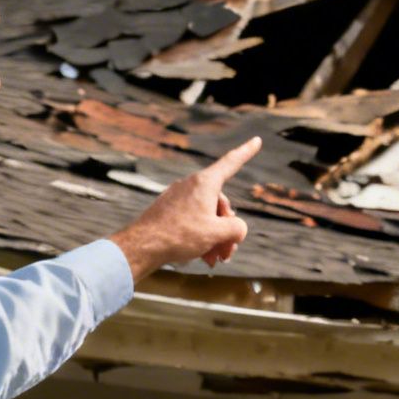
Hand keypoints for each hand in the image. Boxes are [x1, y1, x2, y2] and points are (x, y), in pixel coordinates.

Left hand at [109, 138, 260, 280]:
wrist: (142, 246)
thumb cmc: (180, 235)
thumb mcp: (217, 234)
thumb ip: (237, 228)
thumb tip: (237, 229)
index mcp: (205, 183)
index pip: (231, 163)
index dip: (246, 152)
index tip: (256, 140)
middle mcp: (192, 186)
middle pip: (221, 204)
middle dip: (228, 229)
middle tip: (228, 252)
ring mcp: (179, 198)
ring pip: (207, 216)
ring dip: (215, 238)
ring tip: (216, 259)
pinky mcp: (169, 210)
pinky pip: (192, 221)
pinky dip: (201, 237)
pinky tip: (204, 257)